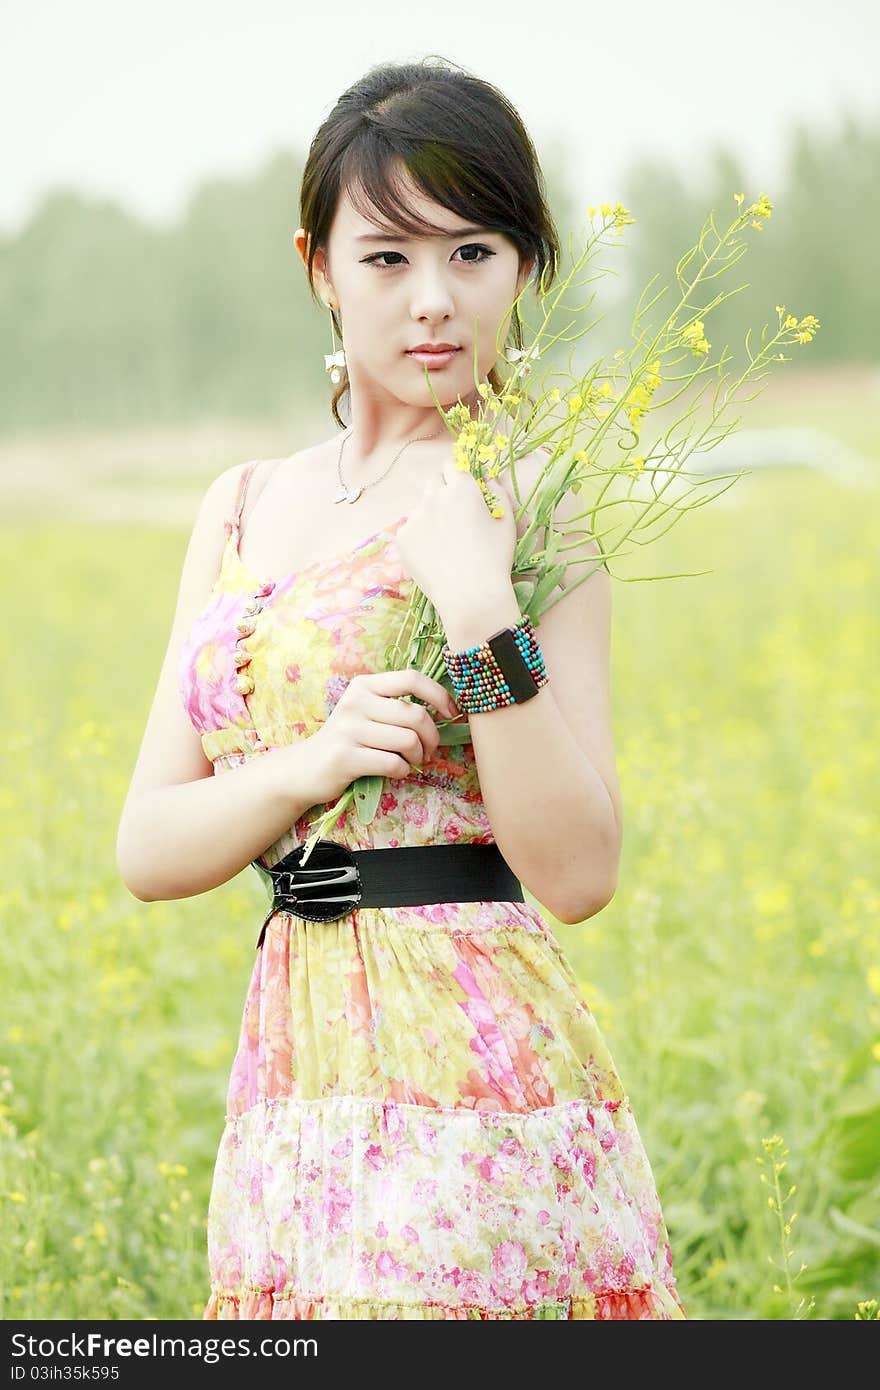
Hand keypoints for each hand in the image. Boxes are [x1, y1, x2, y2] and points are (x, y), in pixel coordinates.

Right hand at [299, 667, 459, 803]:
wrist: (305, 768)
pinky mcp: (346, 758)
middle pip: (415, 715)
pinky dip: (403, 771)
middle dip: (432, 738)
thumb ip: (396, 705)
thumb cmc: (347, 740)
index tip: (452, 712)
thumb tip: (445, 708)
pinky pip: (393, 763)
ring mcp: (349, 730)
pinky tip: (396, 771)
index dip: (439, 695)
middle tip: (427, 751)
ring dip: (417, 757)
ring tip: (411, 761)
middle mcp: (355, 702)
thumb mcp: (366, 712)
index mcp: (364, 685)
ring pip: (408, 741)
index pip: (411, 678)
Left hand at [396, 451, 516, 615]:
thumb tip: (488, 476)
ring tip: (446, 543)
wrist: (472, 597)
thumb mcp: (506, 523)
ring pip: (421, 507)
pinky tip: (434, 556)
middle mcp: (435, 497)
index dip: (456, 474)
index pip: (452, 465)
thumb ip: (498, 492)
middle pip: (433, 480)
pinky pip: (411, 530)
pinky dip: (420, 538)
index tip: (459, 486)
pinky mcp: (403, 538)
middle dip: (442, 490)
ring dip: (431, 516)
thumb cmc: (495, 560)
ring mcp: (415, 517)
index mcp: (463, 489)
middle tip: (453, 514)